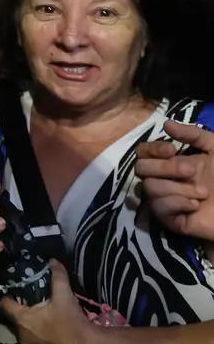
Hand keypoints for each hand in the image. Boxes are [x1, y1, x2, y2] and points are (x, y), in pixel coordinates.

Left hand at [0, 261, 98, 343]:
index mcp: (23, 319)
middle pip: (16, 321)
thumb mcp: (64, 296)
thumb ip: (57, 276)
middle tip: (34, 307)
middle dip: (23, 314)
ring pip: (26, 338)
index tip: (13, 292)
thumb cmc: (73, 322)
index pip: (5, 304)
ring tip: (45, 324)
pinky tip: (53, 341)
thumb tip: (52, 261)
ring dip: (32, 331)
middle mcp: (22, 337)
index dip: (8, 297)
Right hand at [135, 120, 213, 240]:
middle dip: (165, 168)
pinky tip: (196, 205)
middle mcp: (163, 180)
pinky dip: (178, 203)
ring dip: (178, 188)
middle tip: (191, 172)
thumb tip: (166, 124)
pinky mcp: (170, 220)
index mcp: (170, 162)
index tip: (172, 150)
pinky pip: (159, 208)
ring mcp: (165, 200)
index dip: (152, 149)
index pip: (144, 152)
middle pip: (140, 168)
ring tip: (203, 193)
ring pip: (149, 188)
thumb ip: (194, 134)